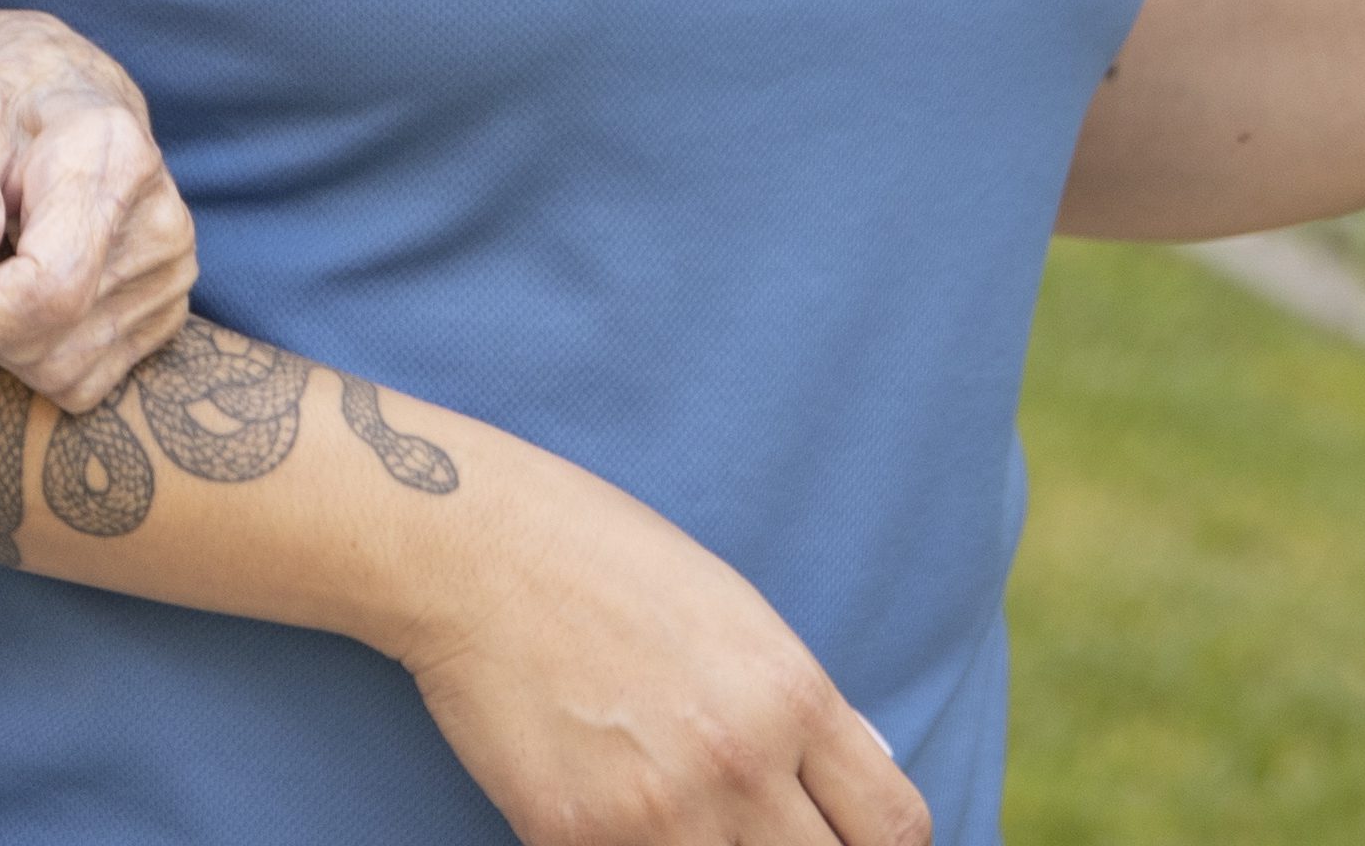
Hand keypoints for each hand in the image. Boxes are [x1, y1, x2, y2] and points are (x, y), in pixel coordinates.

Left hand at [0, 7, 195, 409]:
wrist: (58, 100)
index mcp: (113, 157)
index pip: (51, 284)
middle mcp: (161, 222)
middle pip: (49, 332)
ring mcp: (171, 276)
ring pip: (61, 368)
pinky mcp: (165, 316)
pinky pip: (79, 379)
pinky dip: (28, 353)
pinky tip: (10, 292)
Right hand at [389, 452, 925, 845]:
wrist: (470, 548)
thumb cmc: (601, 560)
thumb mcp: (733, 610)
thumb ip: (804, 705)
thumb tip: (864, 772)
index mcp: (790, 695)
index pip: (894, 829)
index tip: (850, 844)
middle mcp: (738, 763)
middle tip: (757, 831)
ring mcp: (656, 812)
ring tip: (680, 819)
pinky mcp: (572, 837)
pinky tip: (614, 819)